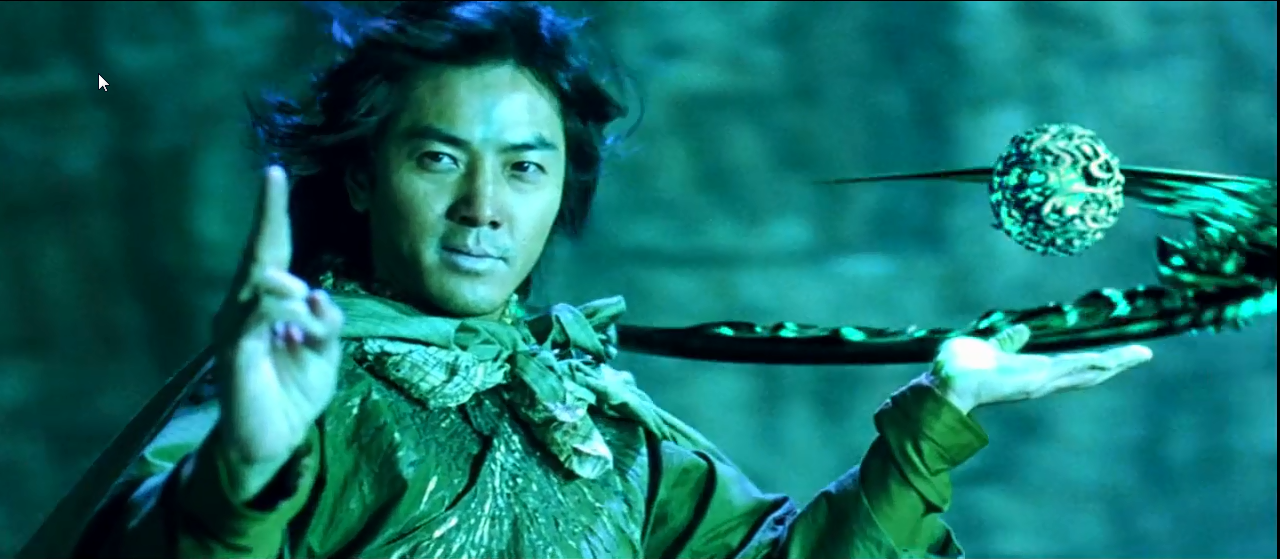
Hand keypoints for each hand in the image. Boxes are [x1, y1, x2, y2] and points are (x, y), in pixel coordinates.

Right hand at [209, 166, 343, 498]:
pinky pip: (255, 318)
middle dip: (267, 216)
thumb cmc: (294, 392)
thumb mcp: (324, 353)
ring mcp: (234, 329)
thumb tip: (319, 297)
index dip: (272, 214)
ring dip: (291, 290)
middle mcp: (243, 308)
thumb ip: (326, 323)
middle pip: (257, 254)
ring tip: (309, 316)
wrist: (270, 441)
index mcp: (266, 304)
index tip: (274, 173)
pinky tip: (299, 328)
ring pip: (260, 283)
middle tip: (273, 177)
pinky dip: (282, 315)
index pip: (271, 251)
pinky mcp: (233, 353)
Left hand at [927, 325, 1152, 413]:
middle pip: (1087, 372)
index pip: (1071, 366)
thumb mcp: (988, 348)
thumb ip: (1006, 343)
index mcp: (1031, 371)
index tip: (1117, 356)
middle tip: (1143, 354)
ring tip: (1140, 354)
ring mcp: (1041, 381)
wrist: (945, 383)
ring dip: (1114, 362)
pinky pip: (1070, 369)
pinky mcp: (1036, 378)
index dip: (1095, 362)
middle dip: (1116, 363)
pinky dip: (1093, 364)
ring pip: (1086, 372)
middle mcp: (1041, 380)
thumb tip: (1020, 332)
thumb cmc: (960, 369)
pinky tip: (1114, 358)